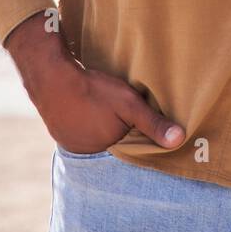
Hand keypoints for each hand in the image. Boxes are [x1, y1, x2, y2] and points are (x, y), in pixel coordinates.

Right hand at [5, 12, 185, 153]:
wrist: (51, 77)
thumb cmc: (93, 91)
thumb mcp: (129, 104)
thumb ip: (153, 123)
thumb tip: (180, 140)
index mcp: (107, 152)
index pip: (130, 150)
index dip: (138, 138)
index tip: (142, 125)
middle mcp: (88, 154)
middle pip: (112, 146)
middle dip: (120, 134)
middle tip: (120, 114)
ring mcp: (71, 145)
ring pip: (95, 139)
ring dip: (101, 128)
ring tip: (104, 111)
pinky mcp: (60, 133)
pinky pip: (80, 132)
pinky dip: (86, 124)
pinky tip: (89, 109)